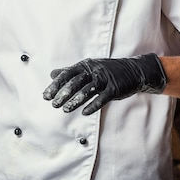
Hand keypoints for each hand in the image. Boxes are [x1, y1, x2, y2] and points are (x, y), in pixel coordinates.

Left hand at [42, 54, 166, 115]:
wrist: (133, 71)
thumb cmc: (106, 71)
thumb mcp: (87, 68)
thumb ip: (70, 71)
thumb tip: (52, 74)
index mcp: (85, 66)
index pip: (66, 74)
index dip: (55, 85)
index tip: (46, 96)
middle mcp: (94, 71)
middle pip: (75, 82)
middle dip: (63, 94)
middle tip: (53, 104)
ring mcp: (105, 80)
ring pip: (87, 90)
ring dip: (75, 101)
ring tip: (66, 110)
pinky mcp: (114, 89)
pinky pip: (102, 98)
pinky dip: (93, 106)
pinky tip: (84, 113)